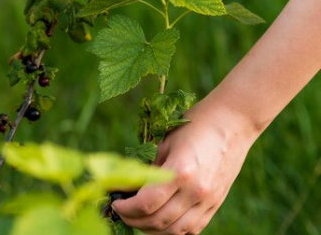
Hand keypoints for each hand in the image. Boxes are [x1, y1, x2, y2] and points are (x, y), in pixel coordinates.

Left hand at [112, 101, 259, 234]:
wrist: (232, 123)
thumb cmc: (193, 127)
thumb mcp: (164, 144)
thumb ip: (147, 170)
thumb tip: (124, 188)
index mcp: (180, 172)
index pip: (146, 204)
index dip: (125, 208)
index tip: (114, 203)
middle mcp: (196, 191)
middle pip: (158, 221)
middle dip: (133, 220)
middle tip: (121, 212)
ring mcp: (208, 201)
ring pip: (175, 230)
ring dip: (152, 229)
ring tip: (138, 218)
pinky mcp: (216, 204)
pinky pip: (192, 228)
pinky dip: (173, 229)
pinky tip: (160, 220)